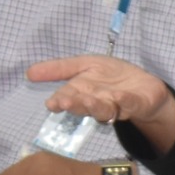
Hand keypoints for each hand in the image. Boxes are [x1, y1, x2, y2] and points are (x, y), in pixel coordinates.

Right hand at [25, 55, 174, 153]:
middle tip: (66, 103)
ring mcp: (118, 105)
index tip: (52, 104)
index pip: (69, 98)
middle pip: (85, 105)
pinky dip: (125, 101)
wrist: (145, 88)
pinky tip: (120, 97)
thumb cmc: (111, 79)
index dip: (60, 101)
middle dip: (76, 104)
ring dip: (96, 106)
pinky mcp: (137, 103)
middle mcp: (98, 103)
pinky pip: (131, 104)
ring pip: (105, 109)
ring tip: (89, 100)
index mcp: (83, 94)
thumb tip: (29, 72)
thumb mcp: (84, 66)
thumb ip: (59, 69)